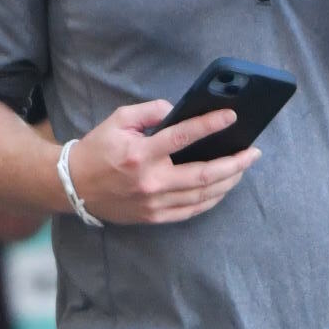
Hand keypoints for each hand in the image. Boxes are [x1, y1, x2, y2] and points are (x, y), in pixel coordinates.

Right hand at [66, 102, 257, 226]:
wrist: (74, 187)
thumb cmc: (97, 149)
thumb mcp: (118, 120)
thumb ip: (150, 111)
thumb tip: (178, 111)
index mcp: (141, 154)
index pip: (183, 137)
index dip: (210, 125)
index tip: (231, 117)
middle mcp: (151, 181)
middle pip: (204, 174)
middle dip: (235, 163)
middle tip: (254, 152)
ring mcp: (154, 203)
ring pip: (203, 195)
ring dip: (229, 181)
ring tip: (243, 167)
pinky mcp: (154, 217)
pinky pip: (192, 210)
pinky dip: (212, 199)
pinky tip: (224, 187)